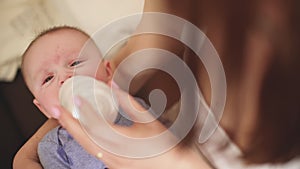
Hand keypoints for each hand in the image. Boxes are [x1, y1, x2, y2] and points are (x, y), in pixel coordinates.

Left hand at [49, 83, 187, 168]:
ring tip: (62, 118)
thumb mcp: (148, 120)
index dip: (80, 109)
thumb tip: (113, 86)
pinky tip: (81, 131)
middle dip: (65, 121)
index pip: (93, 123)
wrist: (174, 167)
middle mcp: (110, 153)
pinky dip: (83, 138)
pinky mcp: (113, 164)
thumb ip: (128, 101)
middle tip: (51, 107)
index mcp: (119, 141)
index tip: (71, 96)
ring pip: (84, 145)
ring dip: (72, 130)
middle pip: (81, 136)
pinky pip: (92, 150)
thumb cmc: (165, 145)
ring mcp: (110, 161)